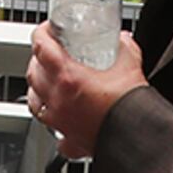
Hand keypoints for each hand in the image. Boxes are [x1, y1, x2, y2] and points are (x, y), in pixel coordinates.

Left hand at [26, 23, 145, 161]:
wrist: (139, 136)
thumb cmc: (131, 105)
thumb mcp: (130, 64)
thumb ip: (124, 47)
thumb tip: (122, 40)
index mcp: (68, 77)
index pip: (41, 47)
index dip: (41, 34)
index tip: (46, 31)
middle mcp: (58, 99)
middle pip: (33, 73)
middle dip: (37, 60)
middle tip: (48, 55)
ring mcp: (61, 121)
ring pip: (35, 103)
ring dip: (37, 90)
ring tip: (47, 84)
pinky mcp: (70, 141)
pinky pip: (55, 133)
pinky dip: (56, 125)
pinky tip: (63, 122)